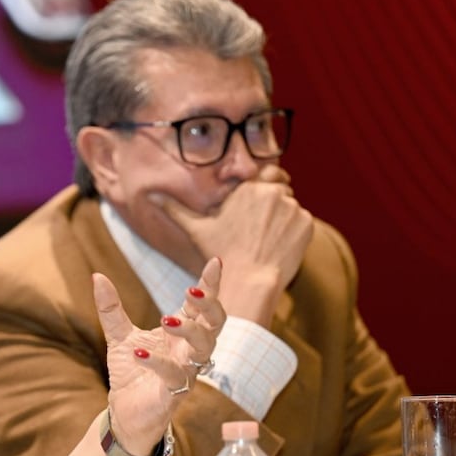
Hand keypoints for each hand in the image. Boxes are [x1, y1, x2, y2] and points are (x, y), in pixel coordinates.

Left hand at [93, 258, 224, 455]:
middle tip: (191, 291)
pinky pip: (175, 376)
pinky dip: (157, 362)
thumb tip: (97, 276)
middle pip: (215, 325)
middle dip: (210, 306)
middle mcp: (190, 352)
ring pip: (204, 349)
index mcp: (182, 334)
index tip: (215, 262)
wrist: (123, 413)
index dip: (211, 285)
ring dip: (190, 331)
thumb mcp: (119, 336)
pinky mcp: (173, 394)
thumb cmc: (130, 373)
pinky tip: (138, 352)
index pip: (203, 306)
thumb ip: (111, 308)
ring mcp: (186, 373)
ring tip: (167, 319)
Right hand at [163, 165, 311, 325]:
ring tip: (267, 241)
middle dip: (273, 206)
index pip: (266, 176)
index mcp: (247, 187)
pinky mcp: (306, 222)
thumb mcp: (195, 228)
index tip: (258, 211)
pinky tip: (279, 246)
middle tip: (260, 231)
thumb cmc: (220, 254)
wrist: (249, 280)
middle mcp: (271, 191)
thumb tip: (149, 195)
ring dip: (283, 219)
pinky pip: (303, 221)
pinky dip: (295, 232)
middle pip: (279, 191)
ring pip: (291, 207)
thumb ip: (174, 208)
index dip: (263, 192)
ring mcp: (292, 206)